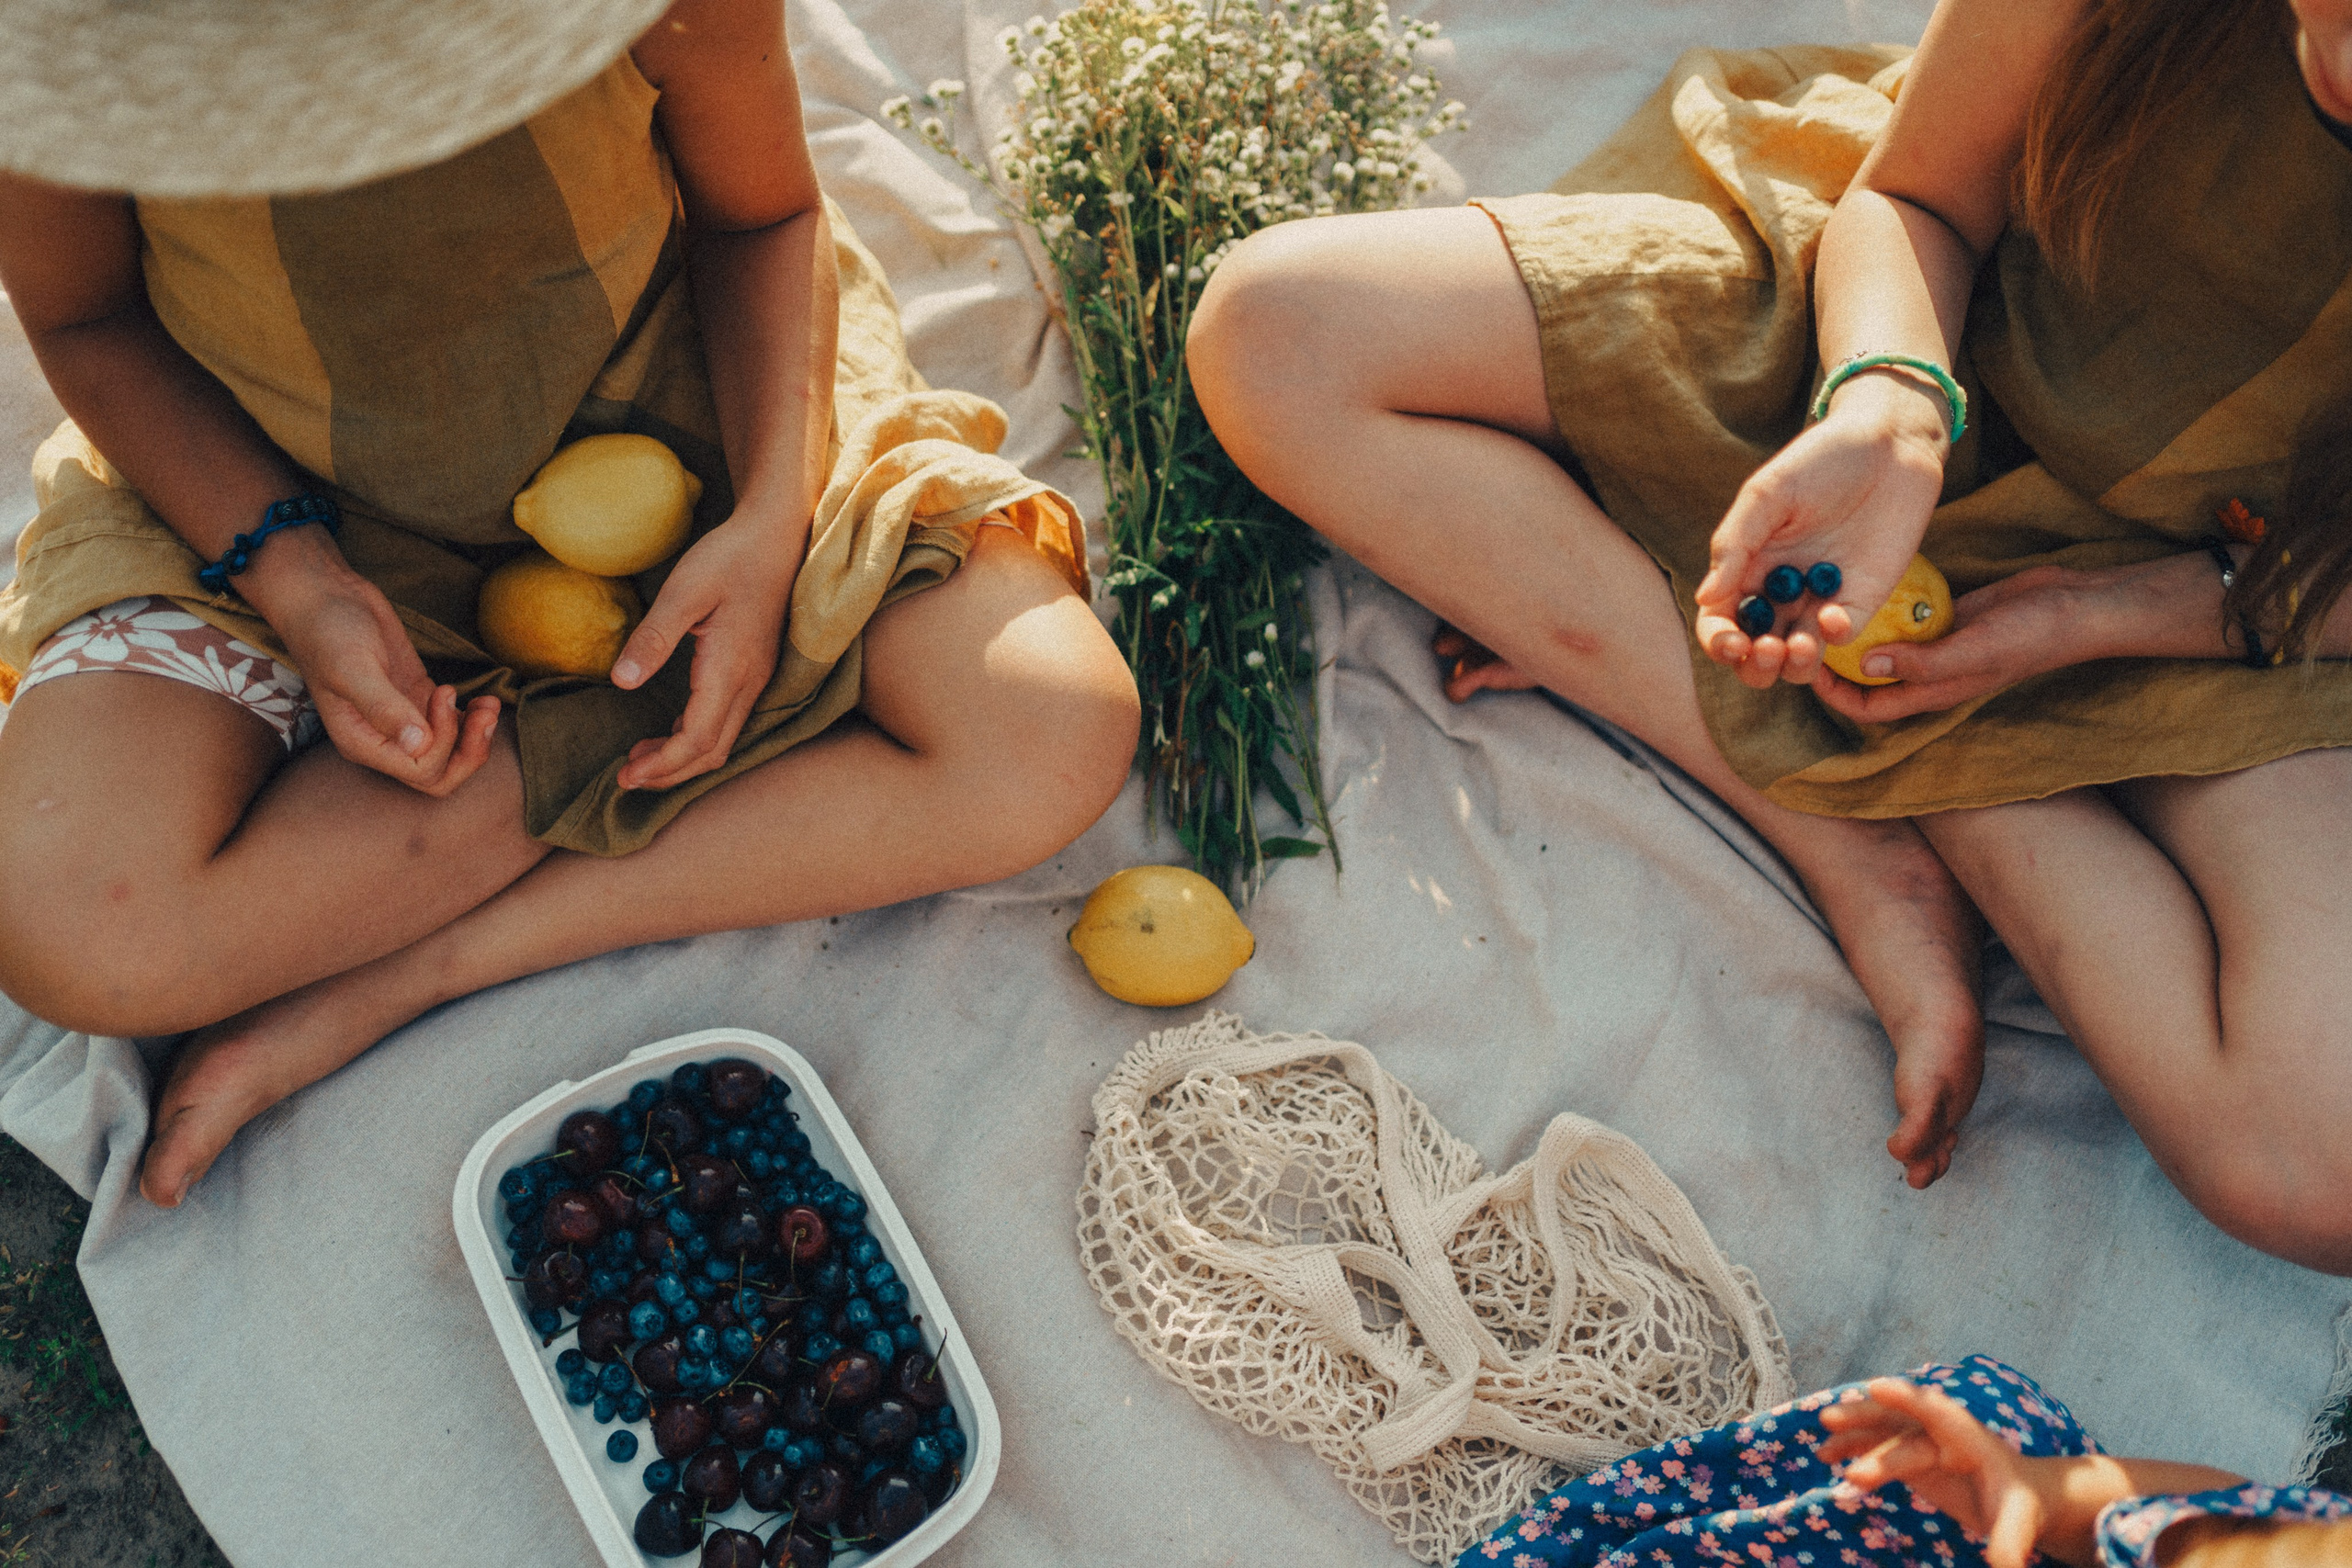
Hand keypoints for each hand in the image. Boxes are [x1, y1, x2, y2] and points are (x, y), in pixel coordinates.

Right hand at [264, 557, 499, 795]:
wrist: (325, 596)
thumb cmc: (329, 631)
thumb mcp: (354, 668)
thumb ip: (384, 708)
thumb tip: (418, 745)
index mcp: (363, 743)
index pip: (420, 770)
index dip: (445, 742)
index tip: (442, 691)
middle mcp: (384, 740)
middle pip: (439, 774)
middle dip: (470, 750)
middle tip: (484, 713)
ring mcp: (404, 720)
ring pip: (450, 753)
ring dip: (477, 736)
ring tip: (489, 704)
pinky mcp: (418, 698)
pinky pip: (453, 725)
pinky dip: (473, 718)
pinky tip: (485, 698)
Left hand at [610, 514, 801, 790]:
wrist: (777, 535)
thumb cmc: (730, 557)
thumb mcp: (683, 591)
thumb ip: (653, 639)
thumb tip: (622, 683)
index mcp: (730, 668)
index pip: (696, 738)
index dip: (661, 764)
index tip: (626, 776)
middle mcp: (750, 682)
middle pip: (712, 751)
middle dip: (669, 772)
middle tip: (627, 778)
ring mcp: (757, 678)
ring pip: (723, 741)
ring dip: (684, 759)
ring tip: (642, 759)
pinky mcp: (756, 670)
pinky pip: (729, 722)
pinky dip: (698, 738)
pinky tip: (671, 729)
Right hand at [1694, 375, 1949, 688]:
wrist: (1891, 443)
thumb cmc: (1821, 459)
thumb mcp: (1768, 493)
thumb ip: (1735, 543)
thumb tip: (1706, 598)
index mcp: (1747, 567)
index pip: (1721, 621)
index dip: (1719, 642)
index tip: (1731, 643)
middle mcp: (1780, 592)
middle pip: (1756, 652)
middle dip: (1755, 666)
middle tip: (1766, 650)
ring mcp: (1820, 599)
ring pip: (1798, 658)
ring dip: (1792, 665)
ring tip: (1798, 646)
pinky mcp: (1862, 599)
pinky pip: (1841, 635)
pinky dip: (1833, 637)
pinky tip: (1831, 615)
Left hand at [1812, 565, 2099, 723]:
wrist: (2076, 605)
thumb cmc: (2031, 634)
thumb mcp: (1975, 648)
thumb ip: (1924, 662)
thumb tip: (1868, 667)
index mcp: (1931, 693)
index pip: (1868, 708)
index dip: (1833, 694)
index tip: (1805, 664)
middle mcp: (1928, 673)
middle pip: (1867, 679)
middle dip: (1835, 663)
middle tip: (1803, 631)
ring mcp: (1937, 644)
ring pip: (1883, 646)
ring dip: (1856, 633)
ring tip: (1822, 605)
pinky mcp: (1946, 615)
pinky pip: (1905, 615)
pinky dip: (1884, 605)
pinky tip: (1861, 581)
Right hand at [1819, 1379, 2048, 1567]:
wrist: (2020, 1496)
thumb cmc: (2021, 1506)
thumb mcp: (2021, 1522)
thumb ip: (2011, 1541)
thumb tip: (2004, 1567)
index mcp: (1971, 1441)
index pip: (1939, 1412)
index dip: (1908, 1398)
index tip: (1877, 1387)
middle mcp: (1942, 1435)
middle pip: (1901, 1418)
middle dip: (1866, 1419)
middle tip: (1830, 1420)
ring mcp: (1924, 1441)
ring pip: (1883, 1427)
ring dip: (1852, 1431)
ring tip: (1822, 1450)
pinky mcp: (1911, 1455)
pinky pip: (1877, 1444)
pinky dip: (1853, 1446)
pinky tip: (1827, 1455)